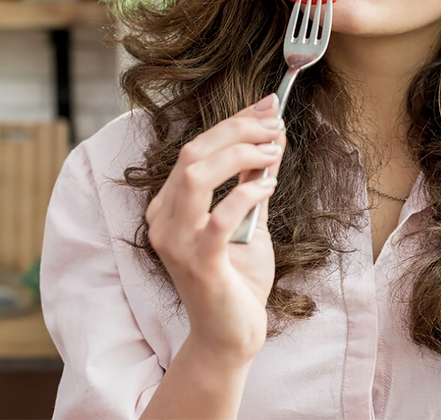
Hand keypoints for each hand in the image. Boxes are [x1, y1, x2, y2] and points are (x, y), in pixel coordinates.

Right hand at [146, 94, 284, 364]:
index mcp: (169, 206)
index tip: (267, 105)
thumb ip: (255, 180)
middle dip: (239, 129)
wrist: (230, 335)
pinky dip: (247, 193)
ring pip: (196, 175)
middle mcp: (164, 220)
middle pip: (193, 153)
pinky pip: (219, 216)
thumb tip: (272, 137)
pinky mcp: (199, 263)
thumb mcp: (251, 219)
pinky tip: (269, 185)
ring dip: (240, 154)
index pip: (196, 149)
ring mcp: (177, 242)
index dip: (234, 121)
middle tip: (275, 122)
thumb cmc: (237, 279)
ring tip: (273, 151)